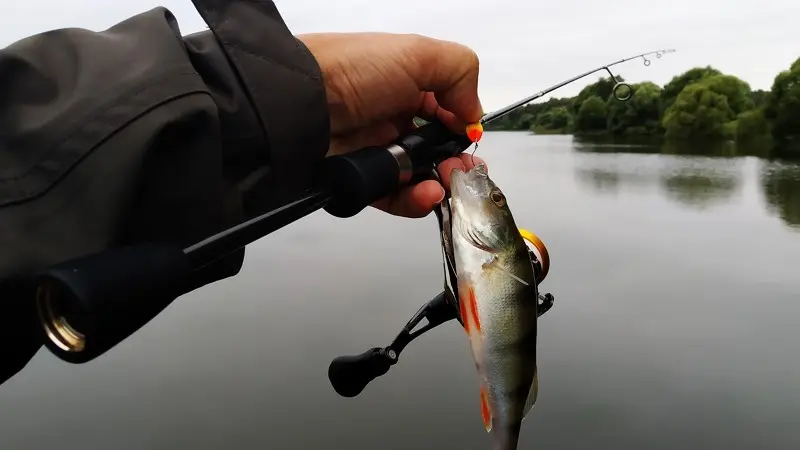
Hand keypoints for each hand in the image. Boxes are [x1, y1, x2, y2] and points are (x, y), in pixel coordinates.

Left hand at [298, 32, 486, 217]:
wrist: (298, 104)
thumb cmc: (352, 71)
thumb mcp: (417, 53)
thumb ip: (460, 73)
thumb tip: (473, 113)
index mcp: (404, 82)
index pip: (444, 109)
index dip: (461, 125)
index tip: (471, 138)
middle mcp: (390, 115)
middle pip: (434, 147)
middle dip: (454, 162)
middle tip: (462, 171)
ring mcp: (375, 148)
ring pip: (418, 175)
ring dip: (439, 184)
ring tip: (444, 185)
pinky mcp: (360, 177)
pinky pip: (393, 195)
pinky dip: (413, 199)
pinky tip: (427, 194)